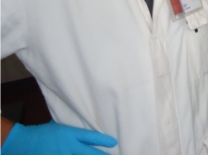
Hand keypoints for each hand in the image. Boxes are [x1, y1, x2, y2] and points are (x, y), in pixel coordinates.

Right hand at [2, 121, 116, 153]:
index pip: (90, 137)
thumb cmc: (43, 132)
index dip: (103, 140)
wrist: (23, 143)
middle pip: (89, 153)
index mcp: (70, 135)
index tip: (113, 143)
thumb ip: (72, 129)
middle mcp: (68, 147)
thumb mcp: (59, 126)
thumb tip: (85, 125)